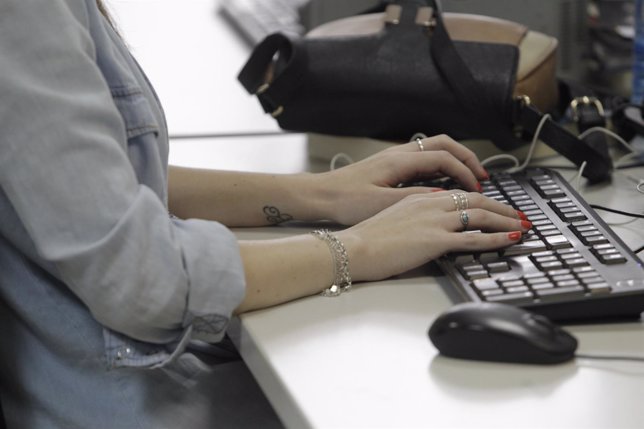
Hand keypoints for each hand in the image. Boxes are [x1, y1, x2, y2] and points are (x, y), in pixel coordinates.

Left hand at [317, 134, 488, 224]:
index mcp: (400, 160)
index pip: (444, 158)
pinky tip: (444, 182)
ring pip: (435, 149)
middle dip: (467, 158)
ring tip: (469, 178)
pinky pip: (425, 158)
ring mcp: (395, 157)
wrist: (321, 195)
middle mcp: (400, 153)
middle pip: (445, 145)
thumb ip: (415, 199)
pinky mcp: (390, 165)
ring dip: (455, 160)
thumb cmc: (345, 200)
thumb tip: (445, 198)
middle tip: (482, 177)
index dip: (464, 172)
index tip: (476, 188)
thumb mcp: (383, 203)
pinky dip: (441, 166)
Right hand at [336, 190, 530, 281]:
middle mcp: (430, 204)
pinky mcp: (435, 240)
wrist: (353, 248)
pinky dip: (496, 238)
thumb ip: (414, 218)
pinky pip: (474, 238)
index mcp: (419, 198)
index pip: (459, 194)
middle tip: (519, 215)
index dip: (482, 200)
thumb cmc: (366, 239)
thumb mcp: (392, 220)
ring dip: (506, 220)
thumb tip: (429, 226)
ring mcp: (434, 221)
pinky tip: (511, 239)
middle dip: (502, 207)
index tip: (496, 208)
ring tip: (523, 226)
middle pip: (475, 199)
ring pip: (480, 215)